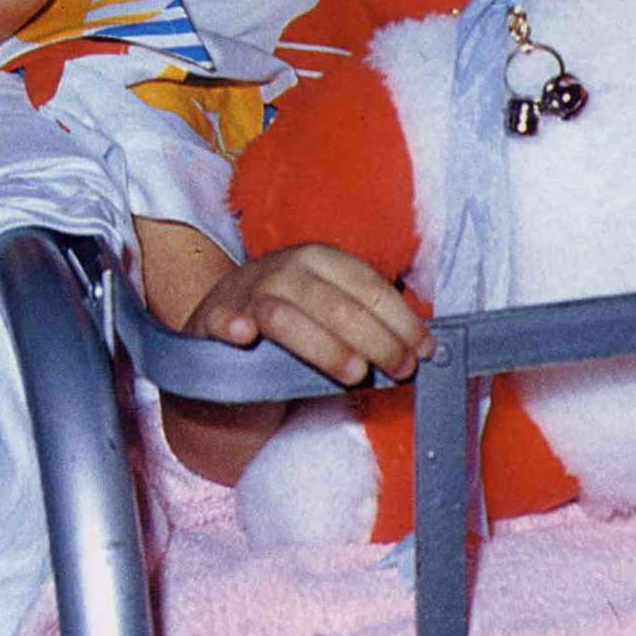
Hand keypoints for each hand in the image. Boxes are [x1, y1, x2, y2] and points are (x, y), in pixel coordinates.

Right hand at [187, 243, 432, 386]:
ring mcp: (245, 294)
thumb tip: (421, 347)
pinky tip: (244, 337)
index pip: (367, 286)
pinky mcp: (210, 320)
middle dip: (376, 339)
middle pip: (335, 303)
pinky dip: (233, 326)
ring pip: (286, 316)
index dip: (401, 319)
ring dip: (324, 346)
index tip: (425, 351)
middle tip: (401, 370)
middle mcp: (283, 271)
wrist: (220, 329)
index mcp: (319, 261)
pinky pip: (222, 321)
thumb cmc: (290, 326)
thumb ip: (366, 323)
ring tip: (356, 375)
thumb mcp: (329, 312)